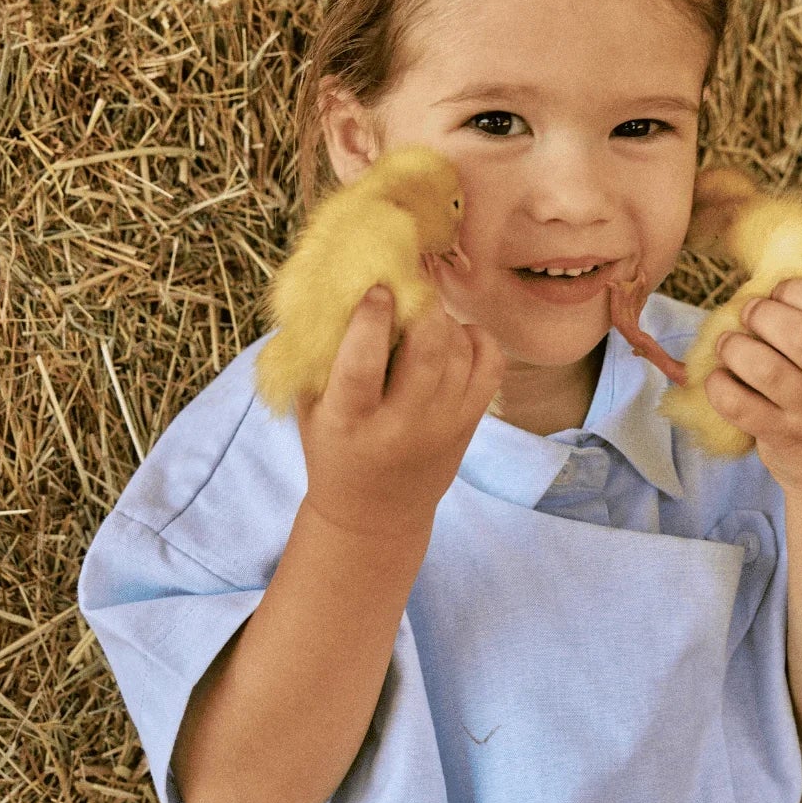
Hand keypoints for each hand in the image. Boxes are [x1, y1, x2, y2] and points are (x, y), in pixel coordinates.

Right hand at [296, 288, 506, 538]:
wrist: (374, 515)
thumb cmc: (334, 449)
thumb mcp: (311, 409)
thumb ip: (319, 356)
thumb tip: (335, 288)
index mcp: (348, 420)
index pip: (362, 365)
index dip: (372, 320)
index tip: (378, 288)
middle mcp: (400, 425)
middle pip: (428, 351)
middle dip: (423, 307)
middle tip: (412, 287)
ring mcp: (442, 426)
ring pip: (460, 353)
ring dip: (444, 320)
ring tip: (425, 314)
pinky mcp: (469, 426)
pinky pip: (490, 367)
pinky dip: (478, 339)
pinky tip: (456, 335)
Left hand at [704, 279, 801, 500]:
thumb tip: (763, 285)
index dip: (799, 291)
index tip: (778, 292)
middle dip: (764, 314)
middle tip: (749, 312)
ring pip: (767, 369)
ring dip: (736, 347)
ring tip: (728, 343)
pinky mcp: (784, 438)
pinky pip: (741, 406)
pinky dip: (719, 385)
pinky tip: (717, 377)